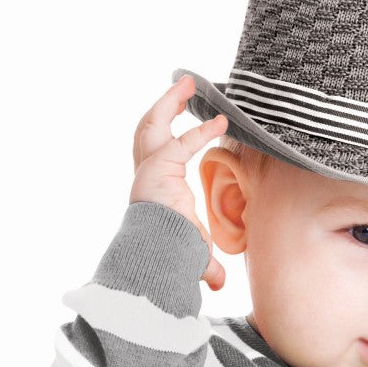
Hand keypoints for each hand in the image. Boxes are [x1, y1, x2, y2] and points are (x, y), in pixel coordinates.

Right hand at [131, 75, 228, 290]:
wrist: (158, 260)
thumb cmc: (171, 255)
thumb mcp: (194, 253)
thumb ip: (207, 263)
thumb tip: (219, 284)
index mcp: (153, 184)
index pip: (160, 149)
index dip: (180, 132)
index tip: (209, 122)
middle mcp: (146, 173)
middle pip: (147, 127)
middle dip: (164, 104)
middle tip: (185, 84)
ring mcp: (149, 170)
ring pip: (152, 124)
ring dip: (170, 101)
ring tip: (189, 82)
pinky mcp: (159, 171)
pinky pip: (180, 144)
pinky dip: (200, 131)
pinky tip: (221, 122)